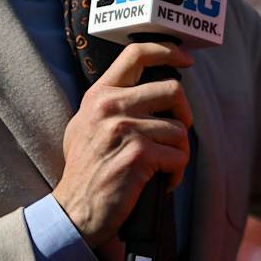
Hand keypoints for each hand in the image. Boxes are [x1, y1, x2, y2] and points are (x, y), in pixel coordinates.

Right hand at [53, 42, 194, 247]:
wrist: (75, 210)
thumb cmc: (87, 170)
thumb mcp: (87, 125)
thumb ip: (112, 103)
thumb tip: (152, 88)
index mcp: (100, 95)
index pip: (136, 54)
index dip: (168, 50)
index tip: (186, 59)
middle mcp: (110, 106)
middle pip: (173, 90)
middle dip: (185, 116)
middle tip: (175, 137)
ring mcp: (124, 129)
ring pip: (180, 129)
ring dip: (179, 153)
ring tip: (162, 168)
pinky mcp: (139, 155)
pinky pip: (178, 157)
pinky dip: (176, 173)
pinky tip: (161, 183)